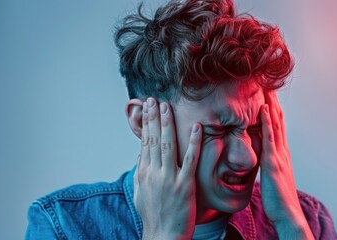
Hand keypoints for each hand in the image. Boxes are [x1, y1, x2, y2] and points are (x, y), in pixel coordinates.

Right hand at [133, 98, 202, 239]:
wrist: (163, 235)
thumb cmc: (153, 214)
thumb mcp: (140, 192)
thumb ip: (140, 171)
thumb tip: (140, 154)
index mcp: (144, 173)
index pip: (144, 142)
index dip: (146, 123)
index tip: (148, 108)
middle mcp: (154, 173)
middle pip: (153, 139)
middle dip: (154, 118)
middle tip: (156, 100)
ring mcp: (170, 178)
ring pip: (168, 145)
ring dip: (168, 124)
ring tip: (169, 107)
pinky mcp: (185, 185)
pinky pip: (190, 160)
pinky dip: (193, 142)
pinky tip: (196, 127)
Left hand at [259, 92, 313, 238]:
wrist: (286, 211)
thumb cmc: (278, 196)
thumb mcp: (274, 174)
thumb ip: (270, 161)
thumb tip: (264, 155)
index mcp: (281, 152)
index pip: (278, 125)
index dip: (274, 108)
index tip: (268, 93)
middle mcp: (282, 150)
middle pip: (279, 119)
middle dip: (274, 100)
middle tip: (268, 82)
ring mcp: (278, 155)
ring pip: (275, 124)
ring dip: (271, 105)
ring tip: (266, 87)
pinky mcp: (272, 162)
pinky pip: (269, 138)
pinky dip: (267, 122)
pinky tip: (263, 109)